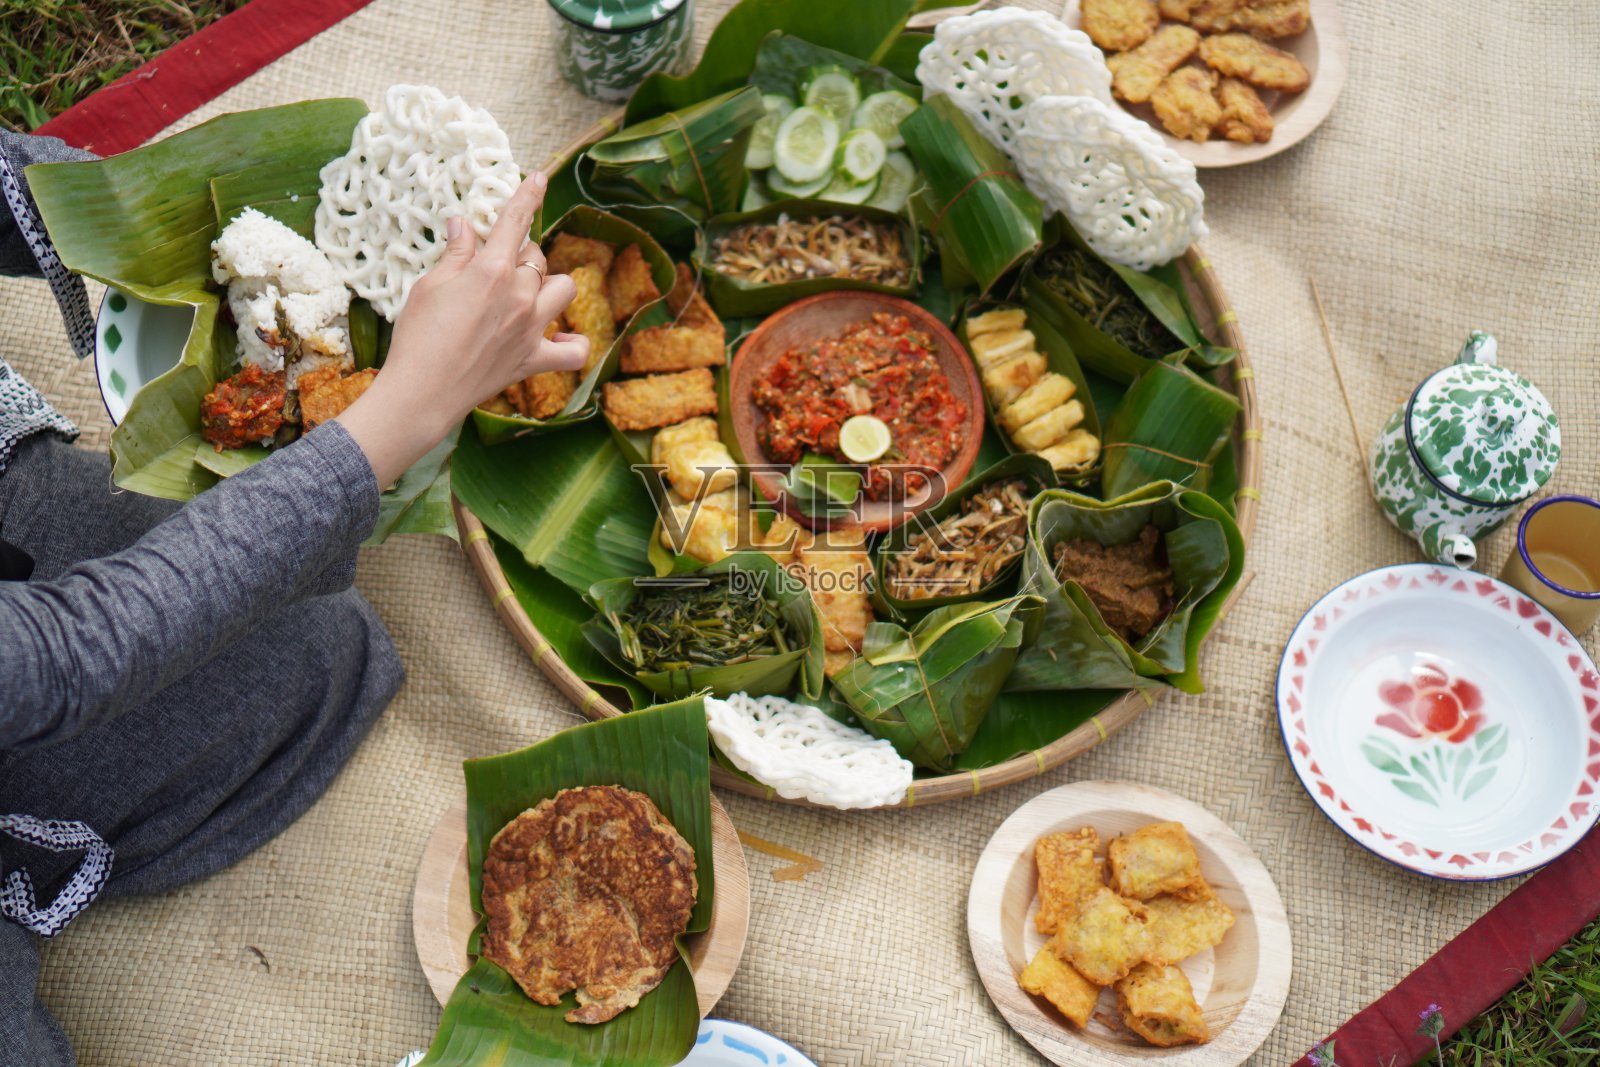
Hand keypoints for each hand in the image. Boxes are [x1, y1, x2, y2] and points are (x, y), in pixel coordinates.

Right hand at [334, 172, 587, 486]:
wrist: (423, 391)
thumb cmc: (418, 336)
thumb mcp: (429, 285)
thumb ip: (456, 254)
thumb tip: (463, 225)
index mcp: (492, 271)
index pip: (515, 222)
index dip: (527, 196)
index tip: (538, 179)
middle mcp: (521, 296)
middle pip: (538, 257)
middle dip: (520, 255)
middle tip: (495, 266)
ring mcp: (532, 329)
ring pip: (564, 289)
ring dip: (549, 286)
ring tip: (527, 294)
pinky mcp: (535, 359)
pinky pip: (575, 350)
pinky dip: (573, 343)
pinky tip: (560, 337)